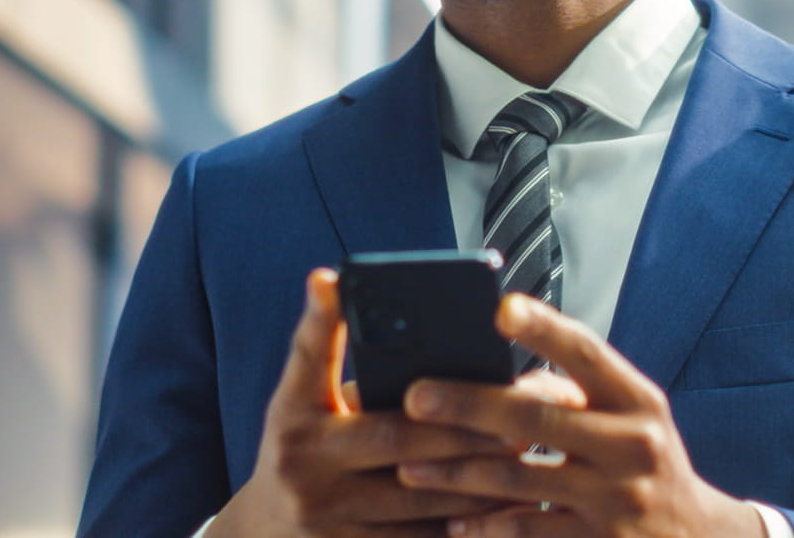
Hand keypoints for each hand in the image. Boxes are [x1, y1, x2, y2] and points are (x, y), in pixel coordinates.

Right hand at [209, 269, 524, 537]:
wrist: (266, 532)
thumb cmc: (300, 448)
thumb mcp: (301, 400)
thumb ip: (325, 351)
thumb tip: (338, 281)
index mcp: (291, 416)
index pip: (308, 358)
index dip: (325, 320)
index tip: (343, 281)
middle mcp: (304, 467)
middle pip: (397, 439)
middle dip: (463, 427)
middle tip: (520, 413)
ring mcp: (330, 520)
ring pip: (420, 498)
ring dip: (478, 477)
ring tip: (526, 457)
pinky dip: (465, 524)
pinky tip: (504, 507)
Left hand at [394, 295, 766, 537]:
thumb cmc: (646, 465)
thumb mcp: (631, 419)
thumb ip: (576, 394)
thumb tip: (497, 374)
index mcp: (638, 402)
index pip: (588, 353)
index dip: (544, 329)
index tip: (501, 308)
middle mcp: (631, 447)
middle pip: (538, 419)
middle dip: (469, 405)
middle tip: (414, 396)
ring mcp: (614, 500)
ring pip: (519, 480)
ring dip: (457, 471)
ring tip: (409, 464)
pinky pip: (526, 532)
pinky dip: (483, 525)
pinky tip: (451, 520)